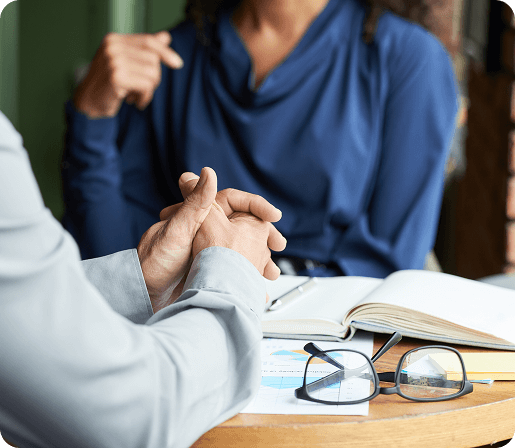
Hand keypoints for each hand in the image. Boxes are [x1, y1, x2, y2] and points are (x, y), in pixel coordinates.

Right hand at [74, 31, 182, 117]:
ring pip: (153, 74)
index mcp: (114, 40)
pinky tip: (134, 101)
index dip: (165, 52)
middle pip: (153, 60)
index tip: (178, 64)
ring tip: (135, 95)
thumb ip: (143, 50)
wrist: (89, 102)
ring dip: (148, 90)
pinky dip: (145, 97)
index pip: (148, 41)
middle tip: (141, 88)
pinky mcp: (117, 77)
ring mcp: (113, 61)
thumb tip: (166, 36)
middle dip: (153, 78)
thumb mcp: (126, 63)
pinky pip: (147, 86)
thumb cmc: (109, 83)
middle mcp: (113, 47)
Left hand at [137, 167, 285, 312]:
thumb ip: (194, 205)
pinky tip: (257, 281)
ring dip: (259, 255)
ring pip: (241, 245)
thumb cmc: (152, 263)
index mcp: (196, 214)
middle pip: (241, 223)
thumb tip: (209, 172)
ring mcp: (206, 248)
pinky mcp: (208, 266)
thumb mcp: (176, 232)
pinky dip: (248, 270)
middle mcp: (203, 228)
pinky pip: (234, 264)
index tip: (273, 215)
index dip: (255, 206)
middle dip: (264, 233)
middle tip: (279, 243)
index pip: (233, 201)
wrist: (141, 296)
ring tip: (271, 270)